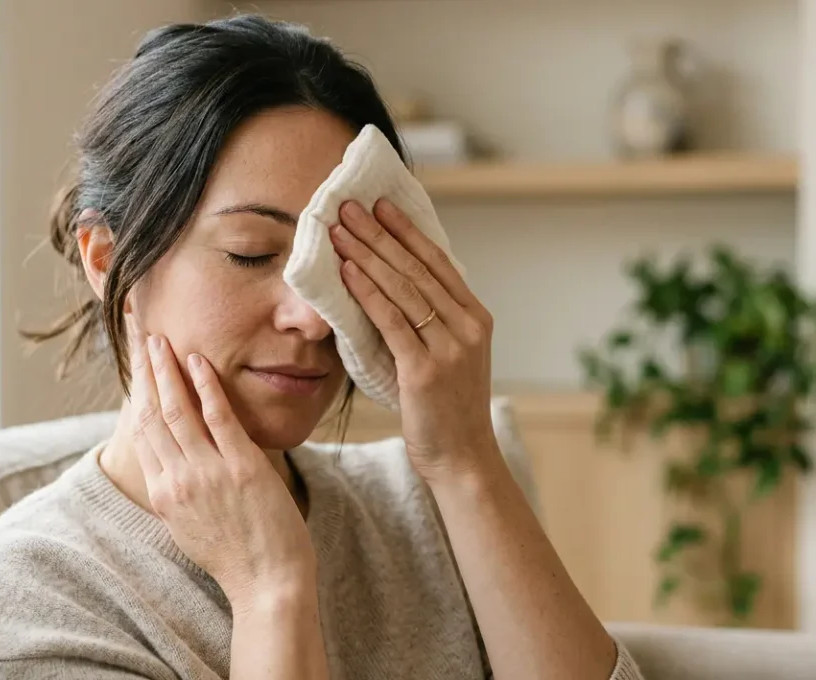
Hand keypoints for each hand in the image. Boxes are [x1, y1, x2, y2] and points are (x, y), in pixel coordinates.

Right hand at [126, 320, 316, 611]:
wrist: (268, 584)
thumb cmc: (237, 557)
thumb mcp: (190, 526)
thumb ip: (178, 491)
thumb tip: (173, 464)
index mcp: (163, 495)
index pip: (141, 432)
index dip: (135, 392)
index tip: (134, 365)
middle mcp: (177, 480)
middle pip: (150, 414)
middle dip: (143, 371)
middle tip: (139, 337)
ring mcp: (208, 473)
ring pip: (176, 410)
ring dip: (166, 370)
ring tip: (160, 339)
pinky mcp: (241, 467)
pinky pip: (218, 418)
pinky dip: (206, 386)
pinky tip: (199, 360)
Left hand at [330, 199, 498, 482]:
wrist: (462, 458)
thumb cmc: (446, 410)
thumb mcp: (448, 357)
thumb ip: (430, 323)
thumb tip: (393, 286)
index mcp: (475, 318)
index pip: (438, 262)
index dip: (407, 231)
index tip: (381, 204)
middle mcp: (467, 327)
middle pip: (416, 269)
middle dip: (380, 233)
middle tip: (350, 206)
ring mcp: (449, 348)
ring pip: (402, 289)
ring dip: (367, 255)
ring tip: (340, 231)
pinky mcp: (424, 370)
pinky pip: (390, 322)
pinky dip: (366, 293)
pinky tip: (346, 273)